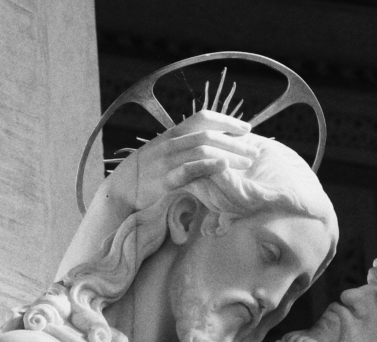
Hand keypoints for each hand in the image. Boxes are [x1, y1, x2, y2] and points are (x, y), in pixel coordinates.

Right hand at [103, 110, 256, 213]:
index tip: (247, 129)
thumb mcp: (166, 153)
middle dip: (235, 142)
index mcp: (173, 133)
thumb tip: (212, 144)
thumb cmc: (147, 173)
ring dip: (228, 154)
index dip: (227, 120)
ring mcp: (166, 160)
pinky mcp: (163, 179)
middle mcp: (170, 142)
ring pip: (202, 149)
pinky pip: (188, 169)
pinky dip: (207, 165)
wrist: (120, 190)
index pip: (203, 117)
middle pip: (208, 135)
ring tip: (247, 164)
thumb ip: (186, 146)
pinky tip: (223, 167)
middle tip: (255, 152)